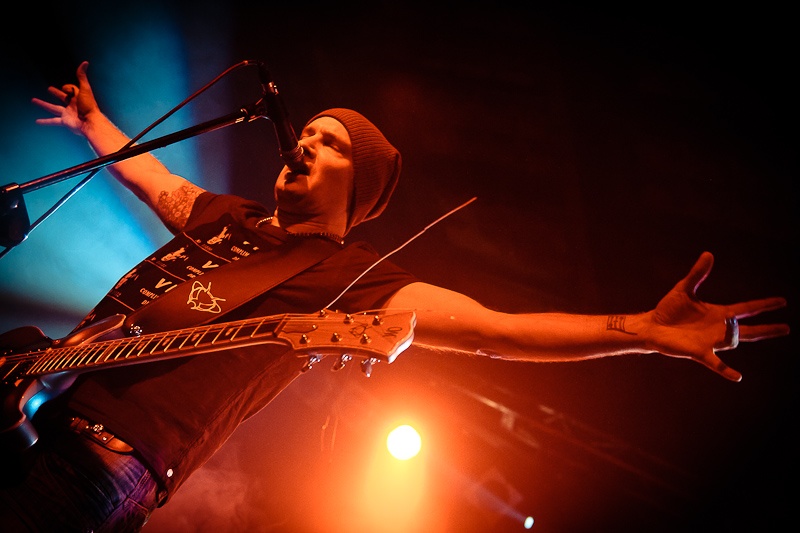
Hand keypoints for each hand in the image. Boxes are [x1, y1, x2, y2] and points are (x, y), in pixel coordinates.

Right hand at [31, 61, 99, 135]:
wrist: (90, 123)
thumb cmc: (89, 106)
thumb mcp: (85, 89)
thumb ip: (82, 76)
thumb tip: (85, 62)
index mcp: (78, 97)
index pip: (71, 89)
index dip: (68, 88)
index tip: (66, 90)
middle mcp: (73, 105)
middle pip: (62, 97)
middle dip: (56, 93)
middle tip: (49, 89)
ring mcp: (68, 113)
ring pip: (53, 108)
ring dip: (43, 104)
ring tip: (33, 100)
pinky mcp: (65, 121)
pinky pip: (53, 121)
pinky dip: (45, 121)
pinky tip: (37, 122)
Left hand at [647, 252, 787, 381]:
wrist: (652, 326)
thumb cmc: (669, 309)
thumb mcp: (684, 288)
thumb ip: (698, 274)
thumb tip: (708, 254)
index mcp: (719, 313)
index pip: (747, 308)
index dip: (764, 305)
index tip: (782, 301)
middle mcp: (719, 329)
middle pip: (750, 331)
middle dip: (768, 329)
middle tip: (787, 328)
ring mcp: (710, 342)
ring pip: (733, 341)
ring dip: (735, 332)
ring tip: (732, 319)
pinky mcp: (698, 352)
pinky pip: (716, 363)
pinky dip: (726, 370)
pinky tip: (738, 377)